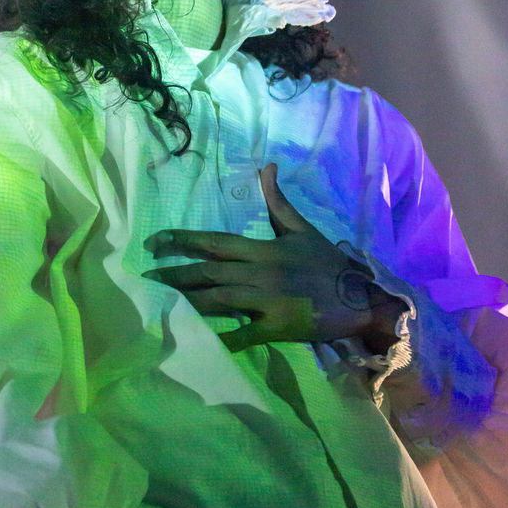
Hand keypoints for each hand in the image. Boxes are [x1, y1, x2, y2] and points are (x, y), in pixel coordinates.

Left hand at [148, 163, 403, 353]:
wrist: (362, 297)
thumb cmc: (329, 264)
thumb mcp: (302, 229)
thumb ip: (278, 201)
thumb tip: (266, 166)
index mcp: (263, 249)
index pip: (214, 241)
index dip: (182, 240)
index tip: (154, 242)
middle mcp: (260, 272)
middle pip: (207, 271)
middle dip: (174, 273)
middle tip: (146, 278)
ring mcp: (267, 300)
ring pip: (218, 299)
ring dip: (187, 300)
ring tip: (159, 303)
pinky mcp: (277, 326)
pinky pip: (243, 334)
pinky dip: (222, 338)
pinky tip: (198, 342)